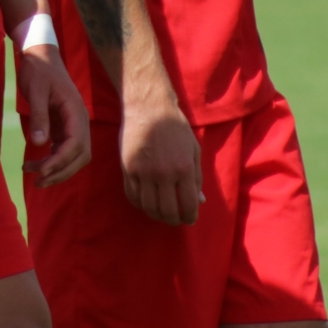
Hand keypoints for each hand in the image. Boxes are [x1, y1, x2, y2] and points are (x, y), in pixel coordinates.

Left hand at [18, 44, 90, 186]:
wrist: (40, 56)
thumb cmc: (38, 70)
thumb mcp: (35, 90)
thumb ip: (38, 116)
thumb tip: (39, 143)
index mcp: (76, 111)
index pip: (76, 144)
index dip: (61, 161)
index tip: (42, 171)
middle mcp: (79, 121)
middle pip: (80, 156)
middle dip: (61, 172)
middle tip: (38, 182)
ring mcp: (73, 125)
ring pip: (74, 156)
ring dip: (58, 169)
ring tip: (34, 177)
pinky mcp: (65, 127)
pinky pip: (65, 150)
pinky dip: (54, 161)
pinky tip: (37, 165)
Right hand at [120, 92, 200, 225]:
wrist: (149, 107)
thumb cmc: (175, 127)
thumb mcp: (193, 149)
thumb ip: (197, 177)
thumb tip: (199, 201)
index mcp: (184, 168)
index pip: (188, 204)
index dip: (190, 217)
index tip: (189, 219)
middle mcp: (164, 173)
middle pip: (167, 210)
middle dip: (173, 220)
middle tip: (175, 219)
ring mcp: (144, 172)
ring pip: (149, 207)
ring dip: (156, 214)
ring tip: (160, 212)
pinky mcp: (128, 169)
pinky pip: (133, 196)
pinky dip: (140, 203)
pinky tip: (146, 201)